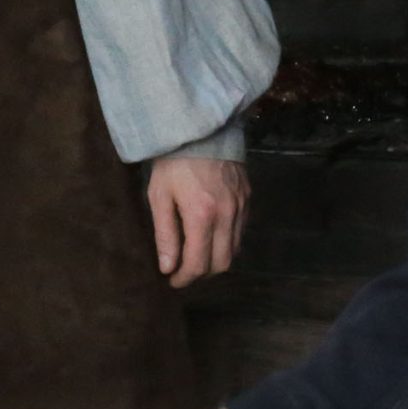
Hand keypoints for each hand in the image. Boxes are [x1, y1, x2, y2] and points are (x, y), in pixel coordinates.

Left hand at [147, 156, 249, 287]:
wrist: (200, 128)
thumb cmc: (172, 162)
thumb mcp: (159, 196)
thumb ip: (165, 234)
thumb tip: (167, 267)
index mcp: (202, 215)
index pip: (198, 263)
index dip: (184, 278)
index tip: (172, 280)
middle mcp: (227, 214)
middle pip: (222, 264)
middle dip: (202, 274)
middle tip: (183, 272)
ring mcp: (241, 206)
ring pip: (235, 250)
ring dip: (216, 260)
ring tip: (195, 256)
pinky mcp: (247, 197)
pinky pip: (241, 231)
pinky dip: (226, 242)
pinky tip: (210, 236)